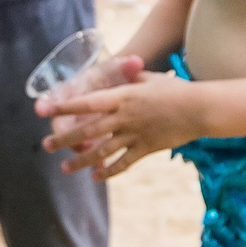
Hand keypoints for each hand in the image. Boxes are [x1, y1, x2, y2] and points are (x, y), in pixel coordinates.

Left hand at [37, 64, 212, 177]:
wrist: (200, 108)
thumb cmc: (175, 89)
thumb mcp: (149, 78)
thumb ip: (130, 76)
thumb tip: (119, 69)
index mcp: (123, 96)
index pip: (87, 102)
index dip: (65, 107)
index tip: (45, 110)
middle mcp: (125, 117)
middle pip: (88, 130)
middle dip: (65, 139)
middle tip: (46, 146)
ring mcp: (135, 134)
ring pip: (102, 151)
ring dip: (81, 161)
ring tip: (65, 168)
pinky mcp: (146, 148)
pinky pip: (123, 163)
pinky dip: (109, 171)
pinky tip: (96, 177)